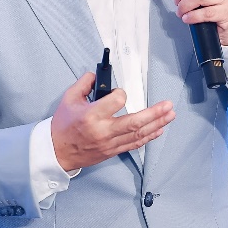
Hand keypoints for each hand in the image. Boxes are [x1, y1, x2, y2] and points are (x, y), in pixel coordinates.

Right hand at [51, 73, 174, 171]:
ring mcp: (109, 143)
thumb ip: (84, 84)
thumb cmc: (63, 126)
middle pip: (134, 122)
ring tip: (170, 115)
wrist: (57, 152)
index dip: (121, 94)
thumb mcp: (68, 99)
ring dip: (157, 124)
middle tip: (168, 105)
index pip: (117, 101)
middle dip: (155, 113)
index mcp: (91, 116)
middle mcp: (103, 131)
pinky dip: (148, 137)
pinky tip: (159, 130)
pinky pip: (134, 144)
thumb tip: (95, 75)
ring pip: (138, 134)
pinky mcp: (112, 151)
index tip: (119, 93)